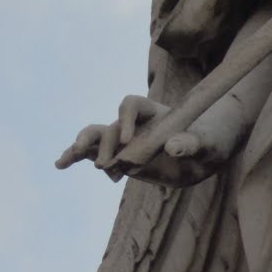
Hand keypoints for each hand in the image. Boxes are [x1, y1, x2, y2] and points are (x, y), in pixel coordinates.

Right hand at [55, 95, 226, 186]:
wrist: (207, 152)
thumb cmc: (211, 141)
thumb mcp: (207, 143)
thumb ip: (191, 144)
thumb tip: (172, 148)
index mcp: (154, 112)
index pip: (131, 105)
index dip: (125, 120)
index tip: (128, 142)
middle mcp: (136, 124)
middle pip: (110, 125)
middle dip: (104, 143)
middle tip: (106, 165)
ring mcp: (126, 140)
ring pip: (96, 137)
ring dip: (82, 147)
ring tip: (66, 160)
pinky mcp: (121, 156)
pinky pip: (94, 154)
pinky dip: (77, 157)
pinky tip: (60, 164)